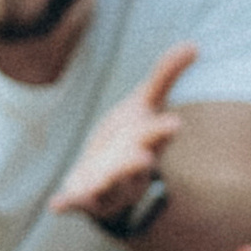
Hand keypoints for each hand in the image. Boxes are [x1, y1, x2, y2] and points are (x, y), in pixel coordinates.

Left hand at [49, 42, 197, 228]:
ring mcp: (108, 186)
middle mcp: (131, 169)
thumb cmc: (129, 137)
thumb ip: (165, 76)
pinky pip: (76, 203)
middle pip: (135, 166)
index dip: (162, 130)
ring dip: (105, 184)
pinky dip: (67, 204)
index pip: (156, 136)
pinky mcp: (84, 198)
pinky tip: (56, 206)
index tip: (173, 123)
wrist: (106, 176)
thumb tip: (194, 45)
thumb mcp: (143, 104)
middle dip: (137, 162)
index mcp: (145, 143)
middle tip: (142, 156)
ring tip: (97, 182)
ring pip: (109, 186)